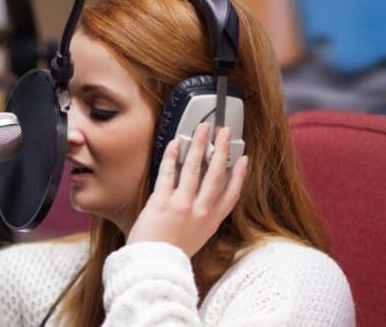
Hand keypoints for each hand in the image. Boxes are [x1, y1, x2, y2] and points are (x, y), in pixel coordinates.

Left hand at [128, 123, 248, 256]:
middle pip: (216, 174)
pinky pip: (168, 173)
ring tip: (202, 129)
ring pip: (194, 169)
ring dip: (199, 145)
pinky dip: (172, 156)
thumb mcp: (196, 238)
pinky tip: (175, 143)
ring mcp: (182, 205)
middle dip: (221, 150)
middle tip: (224, 132)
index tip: (244, 159)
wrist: (153, 267)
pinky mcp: (162, 202)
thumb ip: (201, 219)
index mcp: (211, 221)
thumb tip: (201, 202)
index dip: (240, 174)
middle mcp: (200, 211)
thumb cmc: (169, 254)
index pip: (232, 193)